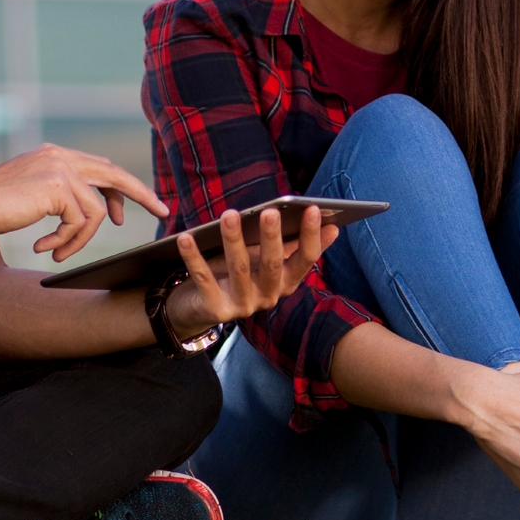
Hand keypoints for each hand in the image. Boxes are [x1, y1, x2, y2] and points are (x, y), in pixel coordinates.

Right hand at [0, 143, 166, 260]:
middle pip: (115, 175)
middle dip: (141, 195)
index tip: (131, 211)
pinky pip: (81, 224)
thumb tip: (91, 212)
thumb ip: (58, 195)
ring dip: (78, 240)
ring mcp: (60, 170)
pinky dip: (66, 242)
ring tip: (55, 252)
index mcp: (55, 155)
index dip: (120, 189)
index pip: (101, 167)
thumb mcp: (30, 195)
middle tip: (163, 212)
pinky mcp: (58, 188)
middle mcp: (61, 156)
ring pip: (94, 213)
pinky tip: (43, 248)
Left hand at [163, 206, 337, 334]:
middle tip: (270, 212)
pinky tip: (187, 238)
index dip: (312, 235)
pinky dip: (194, 258)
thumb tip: (332, 226)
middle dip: (271, 237)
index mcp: (286, 282)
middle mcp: (269, 296)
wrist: (201, 309)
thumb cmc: (240, 275)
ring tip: (229, 214)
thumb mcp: (268, 260)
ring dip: (233, 240)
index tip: (313, 209)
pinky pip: (204, 280)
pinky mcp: (216, 310)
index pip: (305, 259)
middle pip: (273, 264)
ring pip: (239, 269)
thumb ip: (295, 245)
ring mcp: (243, 305)